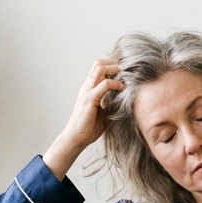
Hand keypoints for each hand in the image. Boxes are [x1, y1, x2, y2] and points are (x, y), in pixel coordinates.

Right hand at [43, 60, 123, 179]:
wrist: (76, 139)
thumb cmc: (88, 128)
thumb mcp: (103, 112)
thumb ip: (110, 103)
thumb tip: (124, 100)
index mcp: (89, 89)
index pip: (98, 68)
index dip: (111, 67)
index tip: (124, 73)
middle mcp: (87, 87)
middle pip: (98, 63)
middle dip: (114, 64)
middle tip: (125, 72)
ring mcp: (87, 91)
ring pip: (100, 69)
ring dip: (114, 70)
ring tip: (124, 76)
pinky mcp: (89, 99)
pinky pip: (105, 84)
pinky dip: (116, 84)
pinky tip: (123, 89)